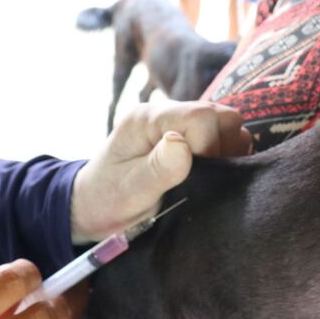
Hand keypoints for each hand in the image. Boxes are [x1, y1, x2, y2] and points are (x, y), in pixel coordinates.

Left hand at [72, 100, 251, 242]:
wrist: (94, 205)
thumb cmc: (108, 199)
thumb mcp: (131, 191)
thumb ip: (159, 167)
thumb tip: (181, 141)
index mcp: (147, 119)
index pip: (201, 118)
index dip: (210, 148)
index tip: (196, 177)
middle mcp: (166, 113)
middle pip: (220, 117)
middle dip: (223, 149)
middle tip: (204, 178)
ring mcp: (178, 123)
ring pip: (226, 125)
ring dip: (226, 152)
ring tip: (205, 178)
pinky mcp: (188, 136)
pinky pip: (222, 136)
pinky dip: (224, 155)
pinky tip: (208, 175)